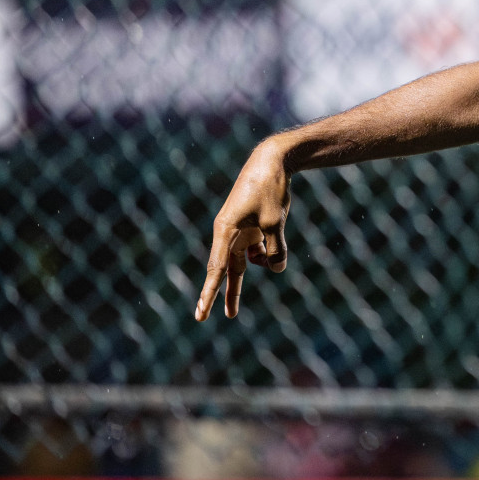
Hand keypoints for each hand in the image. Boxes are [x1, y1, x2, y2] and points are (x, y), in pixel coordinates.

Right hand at [194, 142, 291, 320]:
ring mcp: (240, 231)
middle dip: (226, 294)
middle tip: (211, 318)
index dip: (210, 293)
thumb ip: (276, 250)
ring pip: (244, 262)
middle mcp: (228, 233)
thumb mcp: (276, 222)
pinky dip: (267, 253)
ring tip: (241, 298)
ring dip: (257, 268)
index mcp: (226, 231)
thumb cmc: (269, 189)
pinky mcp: (252, 227)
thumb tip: (276, 270)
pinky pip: (259, 249)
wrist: (272, 162)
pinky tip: (274, 246)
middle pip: (228, 270)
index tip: (201, 312)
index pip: (217, 269)